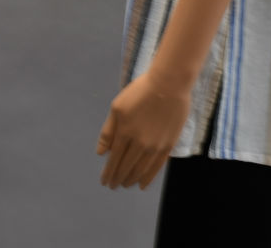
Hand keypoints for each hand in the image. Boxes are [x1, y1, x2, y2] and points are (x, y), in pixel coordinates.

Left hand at [96, 71, 191, 190]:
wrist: (169, 84)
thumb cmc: (140, 91)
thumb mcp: (117, 107)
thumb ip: (108, 131)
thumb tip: (101, 153)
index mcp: (124, 133)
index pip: (113, 161)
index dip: (108, 174)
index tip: (104, 182)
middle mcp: (139, 144)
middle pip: (126, 168)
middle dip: (118, 179)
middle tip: (114, 185)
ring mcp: (155, 146)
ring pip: (140, 170)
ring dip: (131, 180)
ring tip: (126, 184)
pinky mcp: (168, 144)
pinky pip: (157, 167)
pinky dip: (148, 178)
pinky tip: (143, 184)